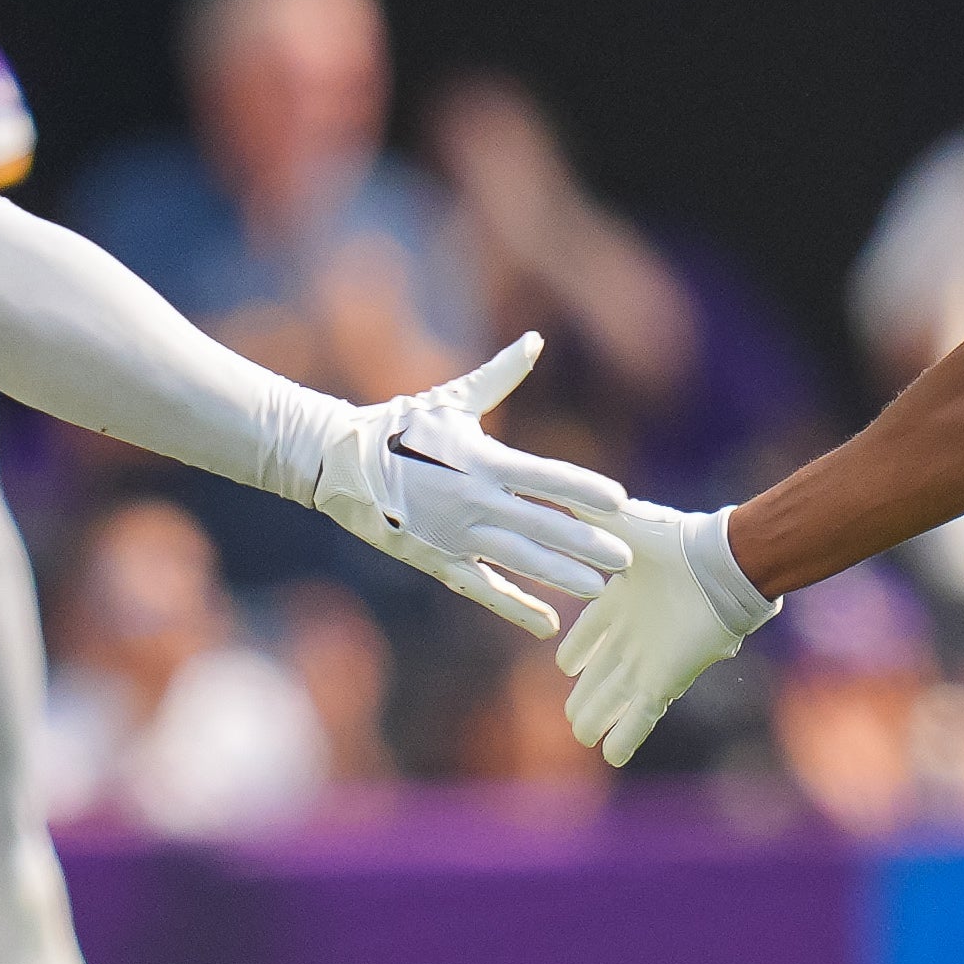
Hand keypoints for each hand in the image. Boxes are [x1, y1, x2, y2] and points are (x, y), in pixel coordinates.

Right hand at [307, 335, 628, 634]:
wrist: (337, 464)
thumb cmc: (398, 426)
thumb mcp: (452, 400)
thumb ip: (499, 376)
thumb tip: (534, 340)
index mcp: (482, 460)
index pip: (546, 476)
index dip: (585, 489)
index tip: (621, 501)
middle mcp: (474, 500)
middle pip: (542, 525)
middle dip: (587, 542)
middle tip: (626, 558)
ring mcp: (455, 535)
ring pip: (518, 561)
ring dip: (560, 575)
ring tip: (598, 588)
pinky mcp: (437, 559)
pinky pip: (484, 587)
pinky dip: (515, 605)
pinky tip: (547, 623)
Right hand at [561, 499, 779, 768]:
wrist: (722, 565)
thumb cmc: (677, 541)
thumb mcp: (625, 526)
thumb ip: (596, 519)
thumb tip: (564, 496)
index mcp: (624, 599)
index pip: (594, 630)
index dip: (580, 647)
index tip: (564, 665)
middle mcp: (636, 633)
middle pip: (604, 671)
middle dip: (586, 693)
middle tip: (569, 715)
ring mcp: (650, 659)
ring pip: (616, 697)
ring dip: (598, 717)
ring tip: (581, 734)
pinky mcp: (666, 680)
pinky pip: (641, 716)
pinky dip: (626, 736)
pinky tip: (611, 755)